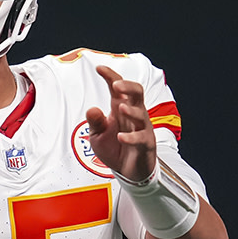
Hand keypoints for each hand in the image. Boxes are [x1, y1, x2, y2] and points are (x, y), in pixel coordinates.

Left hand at [85, 65, 156, 181]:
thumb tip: (92, 109)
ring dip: (131, 110)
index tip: (99, 68)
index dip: (110, 76)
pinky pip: (141, 138)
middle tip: (116, 84)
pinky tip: (120, 137)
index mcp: (120, 108)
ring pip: (141, 114)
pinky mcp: (146, 144)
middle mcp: (133, 114)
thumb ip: (95, 122)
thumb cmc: (114, 148)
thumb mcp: (98, 135)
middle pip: (137, 93)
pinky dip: (131, 137)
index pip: (118, 88)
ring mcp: (141, 128)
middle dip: (128, 86)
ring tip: (120, 107)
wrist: (127, 171)